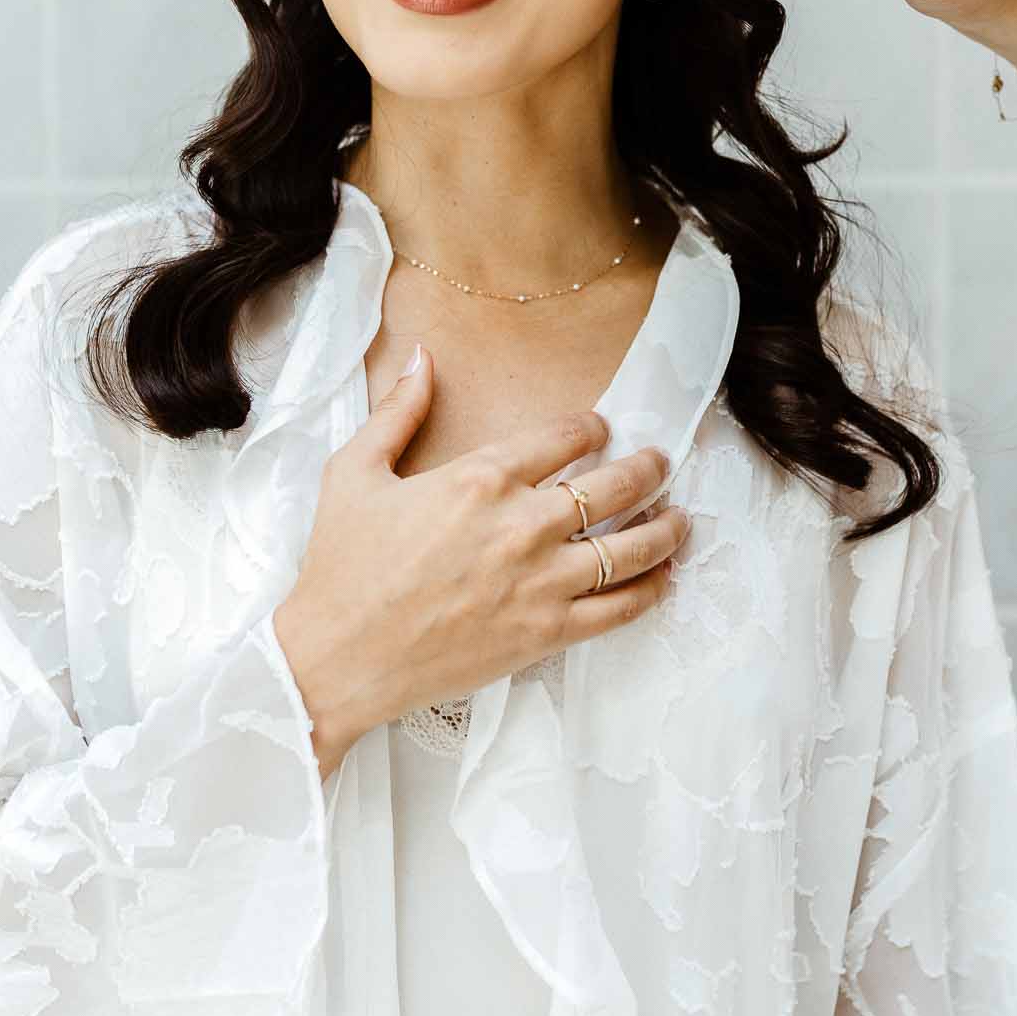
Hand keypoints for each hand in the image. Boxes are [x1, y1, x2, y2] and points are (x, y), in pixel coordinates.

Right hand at [272, 347, 690, 774]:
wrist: (336, 659)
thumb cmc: (340, 567)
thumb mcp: (354, 471)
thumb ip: (397, 410)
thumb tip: (422, 356)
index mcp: (479, 478)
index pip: (564, 437)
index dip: (592, 428)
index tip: (601, 429)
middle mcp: (521, 525)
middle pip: (614, 487)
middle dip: (648, 469)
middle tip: (660, 464)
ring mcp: (539, 583)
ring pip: (630, 548)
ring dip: (665, 529)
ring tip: (680, 519)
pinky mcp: (544, 634)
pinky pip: (618, 610)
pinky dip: (650, 593)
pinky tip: (664, 580)